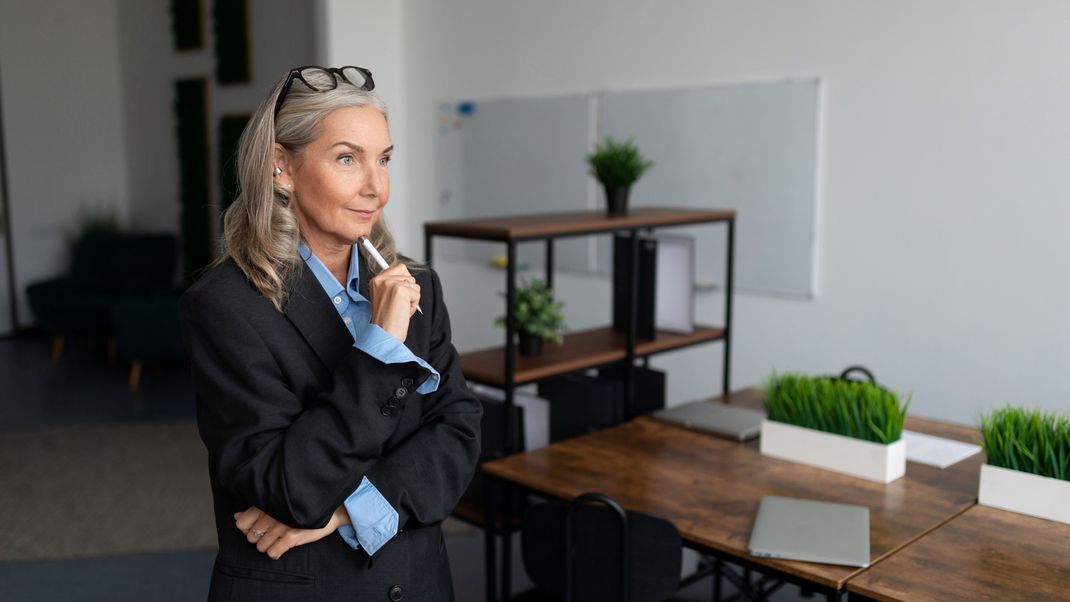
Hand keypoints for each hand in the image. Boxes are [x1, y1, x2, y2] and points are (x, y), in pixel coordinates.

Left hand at [234, 506, 349, 559]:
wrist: (329, 510)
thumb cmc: (300, 507)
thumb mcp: (277, 504)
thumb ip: (255, 510)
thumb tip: (236, 516)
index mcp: (266, 504)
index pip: (241, 523)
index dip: (247, 529)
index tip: (257, 528)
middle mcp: (272, 514)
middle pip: (251, 537)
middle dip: (259, 538)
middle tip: (271, 534)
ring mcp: (281, 526)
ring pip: (261, 547)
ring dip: (268, 546)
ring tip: (278, 540)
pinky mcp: (292, 536)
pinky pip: (272, 553)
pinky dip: (276, 553)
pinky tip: (283, 547)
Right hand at [369, 263, 420, 342]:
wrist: (384, 334)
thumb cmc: (386, 321)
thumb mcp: (385, 298)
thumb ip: (394, 285)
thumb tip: (408, 279)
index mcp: (376, 280)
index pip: (399, 268)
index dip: (404, 280)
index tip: (402, 290)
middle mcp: (381, 279)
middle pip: (409, 275)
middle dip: (409, 291)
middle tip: (398, 305)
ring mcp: (390, 283)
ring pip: (414, 285)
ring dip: (411, 299)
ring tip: (400, 310)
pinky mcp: (400, 290)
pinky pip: (417, 294)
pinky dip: (413, 305)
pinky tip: (403, 312)